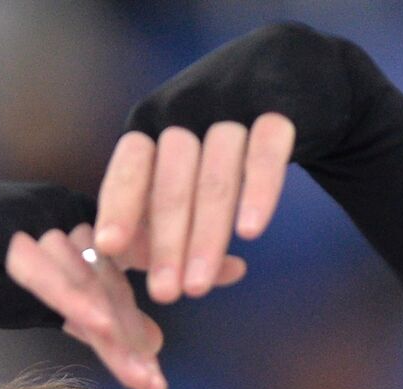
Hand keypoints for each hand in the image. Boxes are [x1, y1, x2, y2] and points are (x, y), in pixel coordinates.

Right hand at [3, 222, 244, 388]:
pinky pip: (43, 273)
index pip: (143, 245)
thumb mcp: (56, 298)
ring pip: (84, 282)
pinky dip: (72, 299)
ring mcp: (38, 225)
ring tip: (142, 374)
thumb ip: (106, 318)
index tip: (236, 271)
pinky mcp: (4, 237)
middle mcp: (69, 219)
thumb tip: (157, 345)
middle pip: (113, 281)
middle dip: (136, 333)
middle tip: (158, 382)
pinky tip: (99, 328)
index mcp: (85, 229)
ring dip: (114, 331)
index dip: (185, 258)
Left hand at [94, 21, 370, 302]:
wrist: (294, 79)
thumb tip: (124, 265)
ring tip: (201, 284)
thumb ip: (157, 212)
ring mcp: (232, 105)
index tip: (108, 248)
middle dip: (167, 243)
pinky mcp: (279, 108)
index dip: (120, 207)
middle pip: (173, 183)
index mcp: (153, 124)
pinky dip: (258, 192)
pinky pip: (266, 154)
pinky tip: (249, 232)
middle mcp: (186, 110)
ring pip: (216, 176)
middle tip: (166, 294)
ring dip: (207, 235)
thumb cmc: (223, 143)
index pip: (130, 167)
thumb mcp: (184, 168)